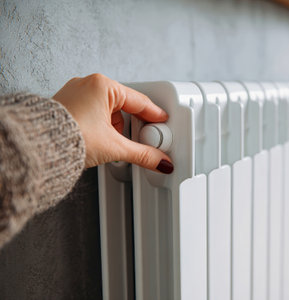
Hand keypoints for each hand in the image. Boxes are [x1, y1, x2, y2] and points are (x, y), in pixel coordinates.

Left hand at [53, 73, 173, 173]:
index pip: (140, 101)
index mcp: (103, 85)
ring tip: (113, 144)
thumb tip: (160, 161)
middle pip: (125, 106)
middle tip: (143, 139)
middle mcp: (89, 84)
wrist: (38, 148)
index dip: (155, 114)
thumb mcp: (114, 147)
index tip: (163, 122)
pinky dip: (102, 126)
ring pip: (109, 110)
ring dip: (116, 127)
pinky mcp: (68, 105)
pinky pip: (95, 112)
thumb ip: (143, 154)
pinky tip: (101, 139)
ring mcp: (76, 93)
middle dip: (133, 125)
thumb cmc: (68, 137)